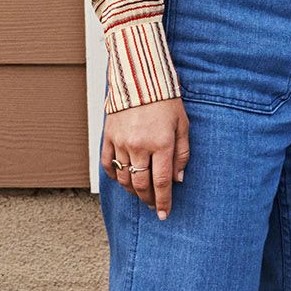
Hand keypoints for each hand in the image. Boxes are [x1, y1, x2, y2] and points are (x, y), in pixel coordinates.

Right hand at [100, 98, 189, 219]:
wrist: (140, 76)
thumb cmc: (166, 100)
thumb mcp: (182, 125)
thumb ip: (182, 153)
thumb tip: (178, 179)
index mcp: (161, 144)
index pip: (162, 182)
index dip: (163, 201)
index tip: (164, 214)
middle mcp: (139, 146)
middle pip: (141, 184)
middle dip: (148, 199)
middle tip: (153, 205)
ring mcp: (121, 142)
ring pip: (124, 177)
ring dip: (132, 190)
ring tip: (140, 193)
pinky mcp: (108, 136)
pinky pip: (108, 164)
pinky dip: (114, 175)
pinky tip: (122, 178)